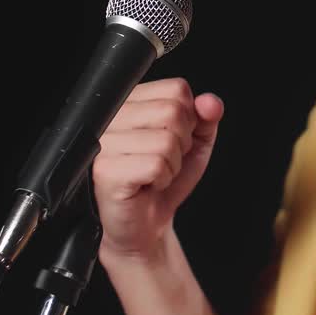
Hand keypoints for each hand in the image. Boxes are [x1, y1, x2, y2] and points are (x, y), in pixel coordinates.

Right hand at [91, 77, 223, 258]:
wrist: (146, 225)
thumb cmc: (165, 181)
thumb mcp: (196, 144)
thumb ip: (206, 118)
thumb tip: (210, 102)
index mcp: (131, 102)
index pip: (176, 89)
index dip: (188, 118)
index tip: (173, 139)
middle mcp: (112, 117)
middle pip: (172, 111)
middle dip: (181, 143)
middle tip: (163, 161)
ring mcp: (105, 143)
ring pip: (166, 140)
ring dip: (171, 165)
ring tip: (154, 175)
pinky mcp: (105, 170)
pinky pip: (156, 164)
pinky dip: (161, 180)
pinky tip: (146, 185)